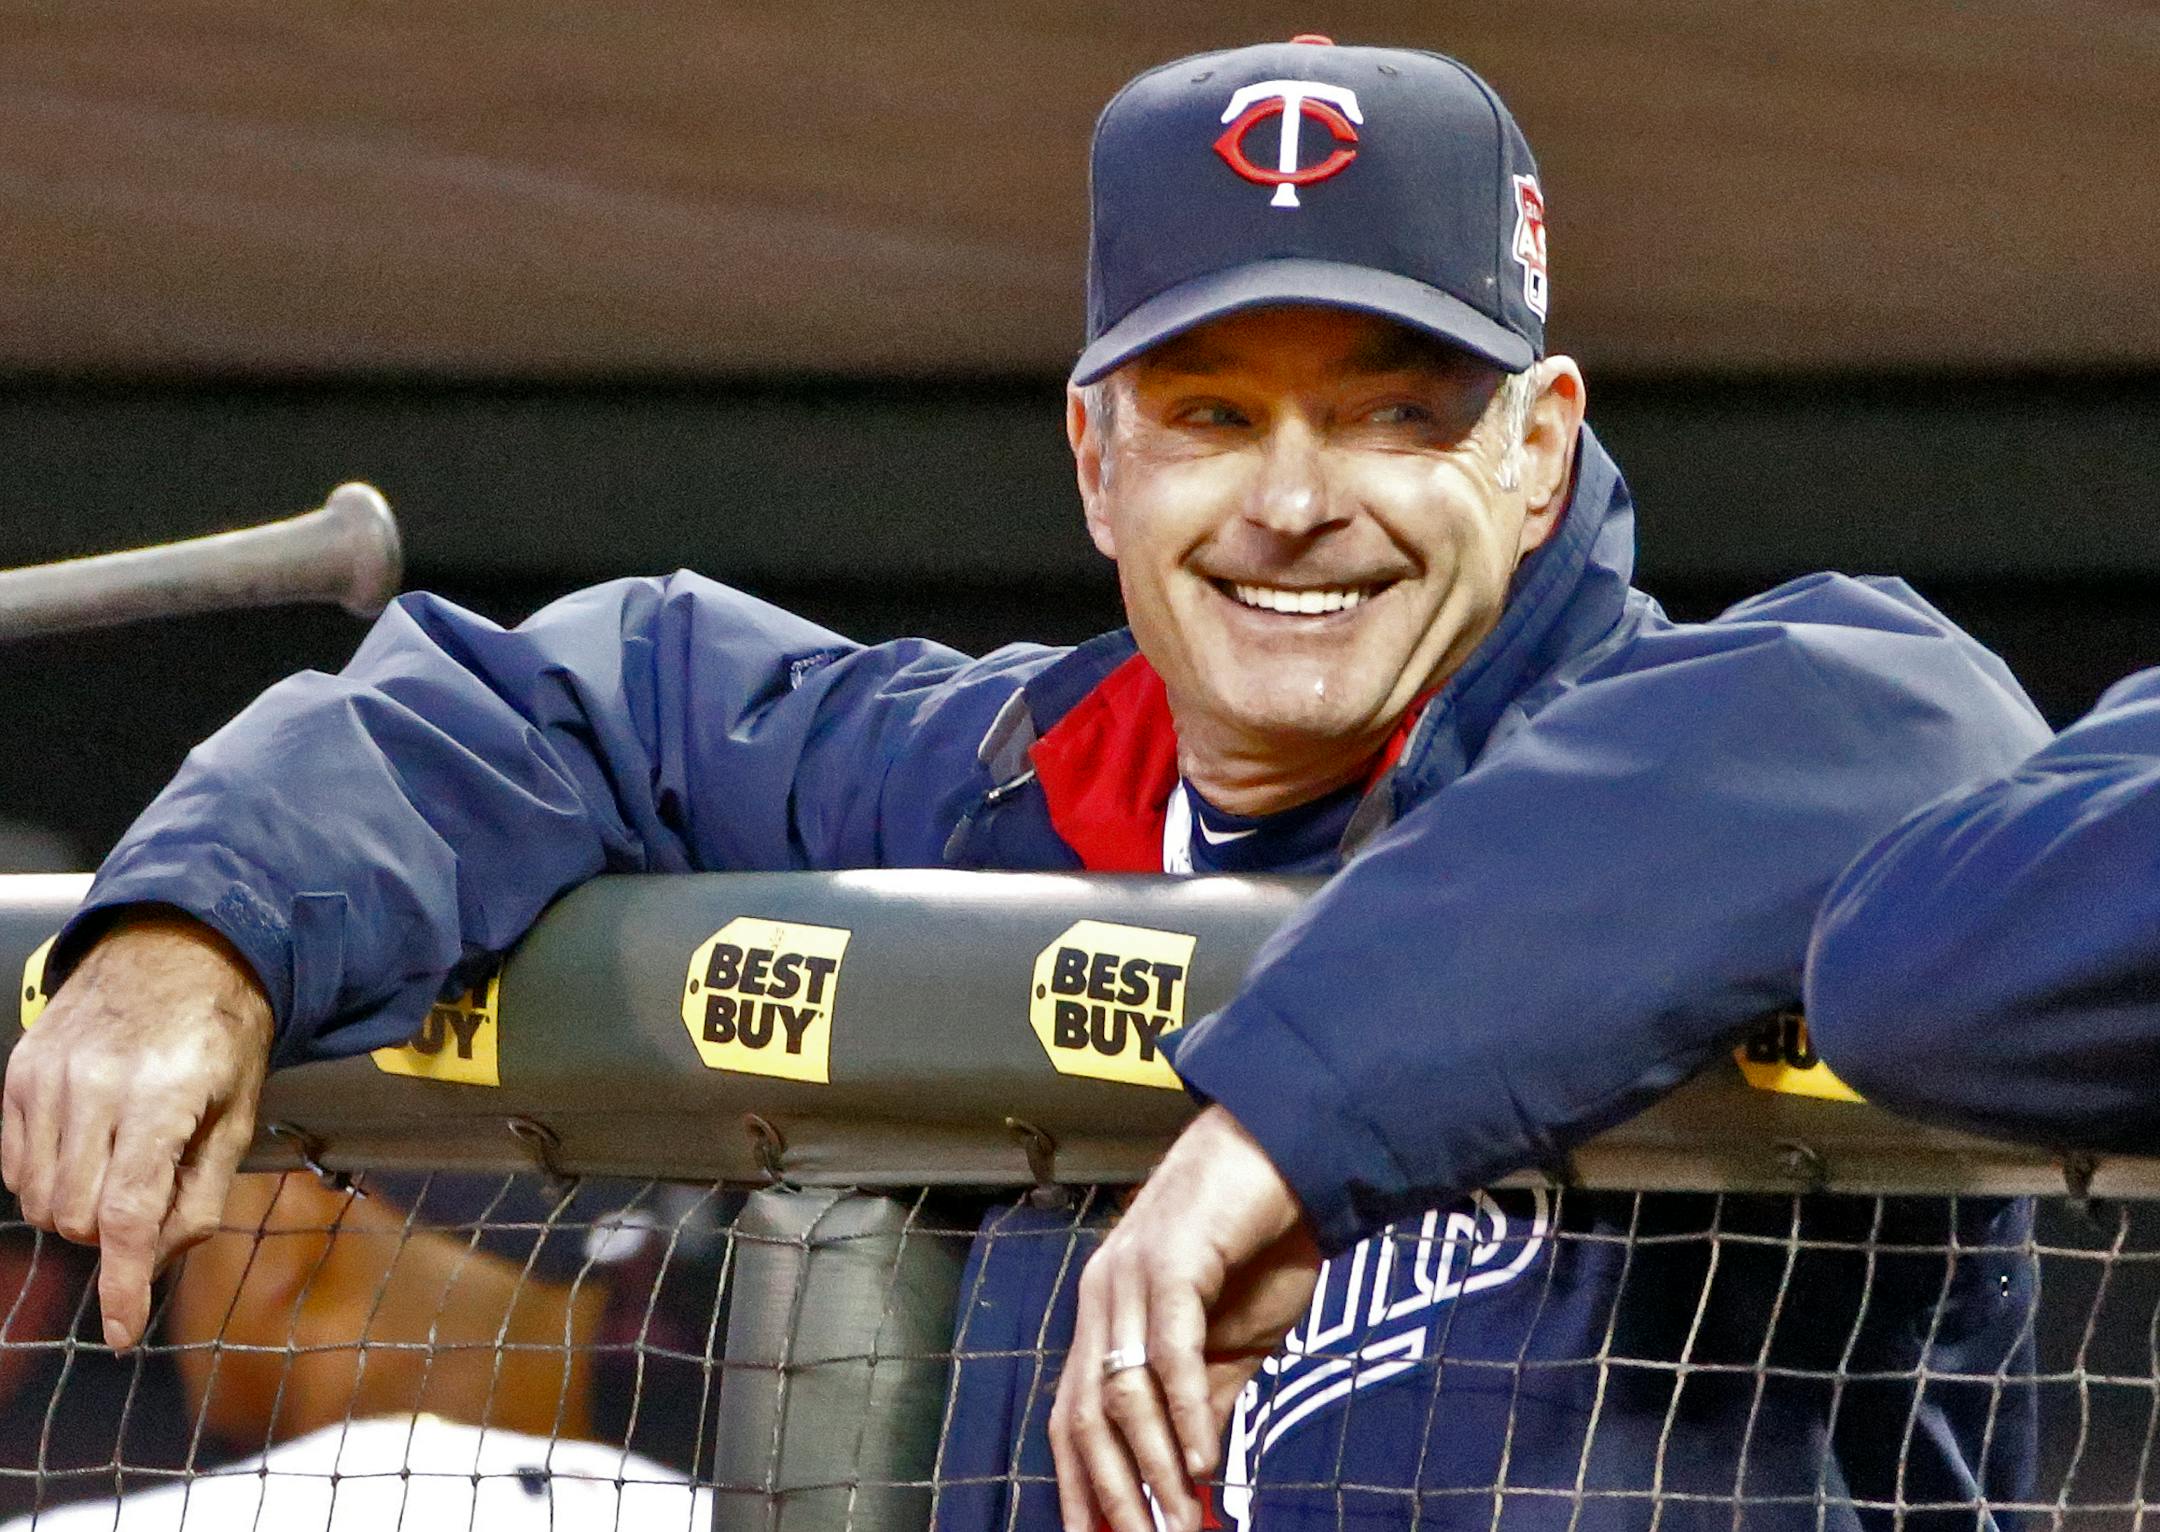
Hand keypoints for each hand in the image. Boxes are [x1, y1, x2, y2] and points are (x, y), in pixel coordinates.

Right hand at [2, 914, 272, 1349]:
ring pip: (38, 1198)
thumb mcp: (240, 1111)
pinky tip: (86, 1152)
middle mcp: (95, 1087)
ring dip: (78, 1210)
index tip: (122, 1332)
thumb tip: (160, 1259)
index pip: (128, 1214)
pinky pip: (13, 1165)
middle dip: (112, 1236)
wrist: (178, 945)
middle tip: (151, 1205)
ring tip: (123, 1167)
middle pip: (78, 1216)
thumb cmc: (221, 1029)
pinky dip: (45, 1180)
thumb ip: (202, 1192)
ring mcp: (48, 1078)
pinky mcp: (18, 1072)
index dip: (125, 1281)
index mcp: (163, 1096)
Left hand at [1050, 1104, 1321, 1531]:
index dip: (1080, 1487)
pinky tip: (1202, 1459)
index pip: (1073, 1418)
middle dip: (1111, 1495)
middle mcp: (1102, 1296)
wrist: (1292, 1152)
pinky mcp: (1171, 1259)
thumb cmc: (1260, 1241)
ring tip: (1178, 1521)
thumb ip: (1204, 1401)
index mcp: (1106, 1316)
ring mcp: (1129, 1275)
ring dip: (1152, 1468)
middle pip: (1083, 1416)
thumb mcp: (1231, 1344)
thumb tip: (1190, 1472)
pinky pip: (1168, 1351)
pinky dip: (1183, 1412)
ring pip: (1121, 1393)